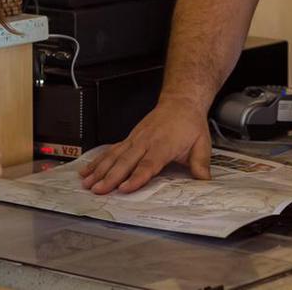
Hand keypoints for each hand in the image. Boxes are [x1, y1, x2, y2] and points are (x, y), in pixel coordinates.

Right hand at [78, 100, 210, 194]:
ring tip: (87, 183)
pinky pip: (111, 150)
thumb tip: (204, 181)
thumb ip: (201, 164)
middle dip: (110, 177)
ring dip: (99, 170)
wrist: (180, 101)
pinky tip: (87, 170)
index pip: (148, 164)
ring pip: (114, 156)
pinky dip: (98, 160)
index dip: (136, 177)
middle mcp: (146, 142)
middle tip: (98, 190)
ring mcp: (135, 139)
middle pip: (126, 162)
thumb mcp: (202, 143)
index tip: (125, 188)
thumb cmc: (189, 123)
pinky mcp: (129, 138)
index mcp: (163, 145)